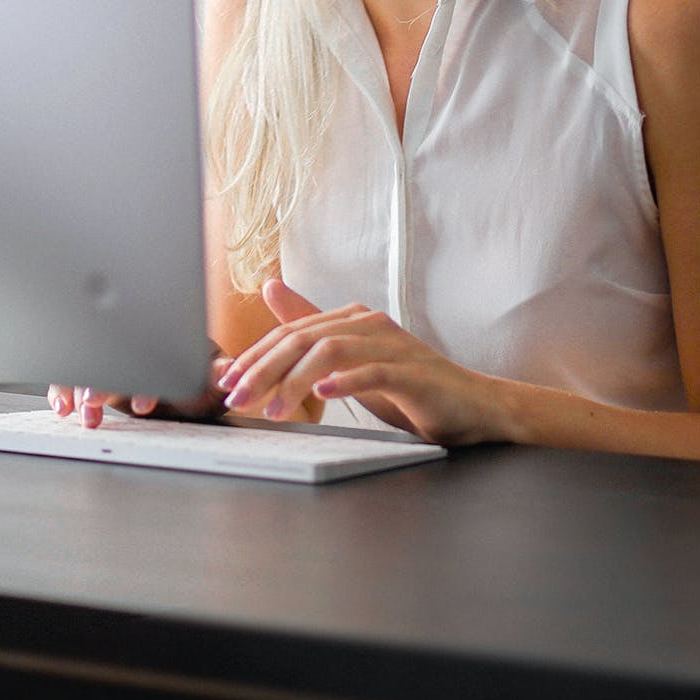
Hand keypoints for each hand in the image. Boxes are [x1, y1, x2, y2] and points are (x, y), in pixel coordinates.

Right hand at [47, 357, 230, 430]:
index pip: (148, 354)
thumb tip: (226, 371)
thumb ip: (218, 375)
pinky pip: (70, 377)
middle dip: (101, 381)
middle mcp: (131, 349)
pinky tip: (63, 407)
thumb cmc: (198, 378)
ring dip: (78, 388)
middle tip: (94, 400)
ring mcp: (110, 361)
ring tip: (80, 412)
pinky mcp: (95, 375)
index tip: (143, 403)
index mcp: (159, 341)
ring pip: (86, 368)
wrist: (185, 386)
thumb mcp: (211, 379)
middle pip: (109, 358)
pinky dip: (63, 390)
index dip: (144, 378)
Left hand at [216, 278, 516, 444]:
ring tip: (273, 411)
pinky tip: (323, 393)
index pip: (291, 332)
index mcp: (353, 319)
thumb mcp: (352, 365)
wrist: (473, 408)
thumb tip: (270, 288)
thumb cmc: (410, 390)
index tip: (226, 382)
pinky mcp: (413, 373)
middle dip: (263, 369)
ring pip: (330, 352)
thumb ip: (313, 333)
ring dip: (294, 381)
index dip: (254, 355)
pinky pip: (373, 372)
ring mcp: (393, 345)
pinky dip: (345, 382)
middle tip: (237, 398)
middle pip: (304, 338)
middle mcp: (370, 323)